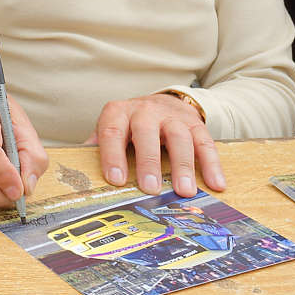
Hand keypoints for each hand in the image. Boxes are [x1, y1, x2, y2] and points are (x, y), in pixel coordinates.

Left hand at [89, 94, 221, 196]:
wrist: (162, 103)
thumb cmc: (131, 125)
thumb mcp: (112, 129)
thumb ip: (98, 147)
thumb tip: (78, 172)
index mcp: (119, 113)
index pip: (111, 131)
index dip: (112, 154)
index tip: (116, 180)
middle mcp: (145, 111)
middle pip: (146, 132)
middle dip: (148, 161)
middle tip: (151, 188)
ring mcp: (172, 116)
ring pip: (179, 136)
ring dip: (182, 165)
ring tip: (185, 191)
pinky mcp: (195, 124)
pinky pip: (205, 142)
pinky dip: (211, 164)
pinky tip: (216, 184)